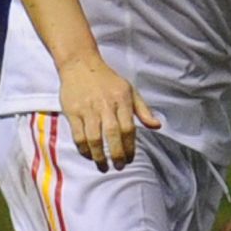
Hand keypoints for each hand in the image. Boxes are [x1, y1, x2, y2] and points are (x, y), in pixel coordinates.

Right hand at [58, 56, 160, 171]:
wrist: (80, 64)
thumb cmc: (107, 80)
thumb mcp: (129, 90)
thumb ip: (143, 110)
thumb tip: (157, 126)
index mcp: (121, 100)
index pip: (128, 128)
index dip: (130, 147)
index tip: (130, 158)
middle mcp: (105, 105)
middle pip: (112, 135)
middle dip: (117, 154)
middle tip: (119, 167)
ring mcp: (87, 109)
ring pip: (93, 138)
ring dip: (99, 156)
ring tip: (104, 166)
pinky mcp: (72, 111)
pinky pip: (78, 135)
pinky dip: (84, 148)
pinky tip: (89, 155)